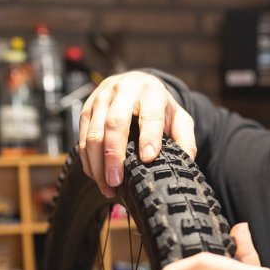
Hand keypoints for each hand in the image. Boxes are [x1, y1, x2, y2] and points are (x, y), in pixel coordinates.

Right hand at [78, 71, 197, 197]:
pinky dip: (88, 161)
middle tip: (117, 181)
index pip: (149, 115)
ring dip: (97, 163)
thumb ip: (185, 137)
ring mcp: (101, 99)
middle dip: (114, 155)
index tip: (148, 159)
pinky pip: (82, 138)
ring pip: (93, 133)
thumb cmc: (158, 105)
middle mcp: (123, 91)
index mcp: (150, 92)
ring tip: (108, 187)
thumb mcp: (178, 117)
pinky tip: (98, 177)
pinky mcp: (86, 109)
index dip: (149, 137)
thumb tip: (187, 160)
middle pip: (114, 124)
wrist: (136, 83)